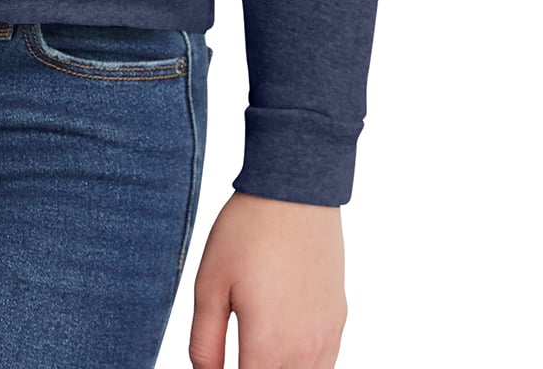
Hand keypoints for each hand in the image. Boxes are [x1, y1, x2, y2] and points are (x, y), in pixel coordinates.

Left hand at [186, 192, 346, 367]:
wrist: (295, 191)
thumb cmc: (248, 232)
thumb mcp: (209, 285)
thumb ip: (205, 343)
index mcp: (267, 349)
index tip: (216, 365)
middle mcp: (303, 352)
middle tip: (235, 351)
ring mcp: (326, 337)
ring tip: (257, 351)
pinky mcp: (337, 320)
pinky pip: (325, 365)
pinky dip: (303, 366)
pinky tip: (283, 348)